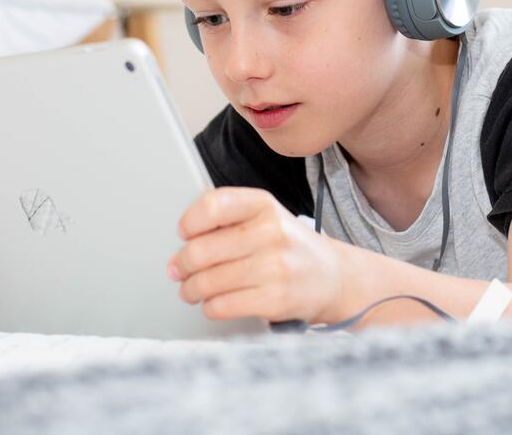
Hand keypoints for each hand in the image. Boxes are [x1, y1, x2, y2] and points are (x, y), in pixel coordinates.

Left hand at [168, 187, 342, 323]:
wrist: (332, 277)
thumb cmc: (289, 248)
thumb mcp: (266, 218)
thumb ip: (228, 221)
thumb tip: (183, 243)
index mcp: (265, 205)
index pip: (214, 205)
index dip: (190, 222)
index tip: (184, 233)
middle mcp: (272, 233)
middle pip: (202, 249)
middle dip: (182, 264)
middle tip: (179, 270)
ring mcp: (275, 267)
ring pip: (208, 281)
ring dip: (191, 289)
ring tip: (191, 290)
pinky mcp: (275, 299)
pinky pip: (222, 305)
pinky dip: (210, 307)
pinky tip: (213, 303)